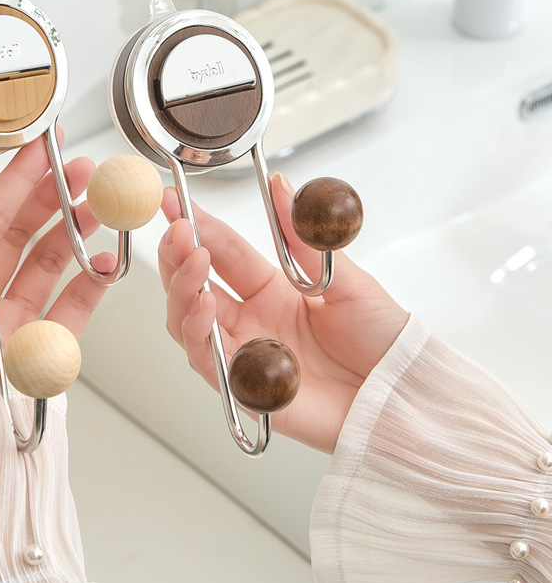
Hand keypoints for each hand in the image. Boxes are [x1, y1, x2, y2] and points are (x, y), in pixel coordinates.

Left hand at [0, 134, 112, 395]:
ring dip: (76, 227)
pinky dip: (94, 278)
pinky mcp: (50, 340)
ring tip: (97, 205)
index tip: (39, 152)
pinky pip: (76, 300)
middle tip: (80, 170)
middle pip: (24, 231)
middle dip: (52, 195)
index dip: (15, 182)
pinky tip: (107, 258)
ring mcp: (20, 315)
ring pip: (53, 258)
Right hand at [157, 172, 409, 453]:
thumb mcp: (345, 279)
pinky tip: (205, 305)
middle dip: (178, 256)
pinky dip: (199, 334)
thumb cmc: (385, 342)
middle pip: (193, 287)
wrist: (407, 395)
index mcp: (273, 292)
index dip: (196, 226)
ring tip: (193, 262)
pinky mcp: (248, 390)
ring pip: (189, 323)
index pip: (222, 252)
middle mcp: (253, 322)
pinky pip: (210, 363)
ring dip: (183, 290)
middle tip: (178, 231)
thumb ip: (304, 238)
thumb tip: (282, 188)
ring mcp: (247, 354)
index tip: (175, 200)